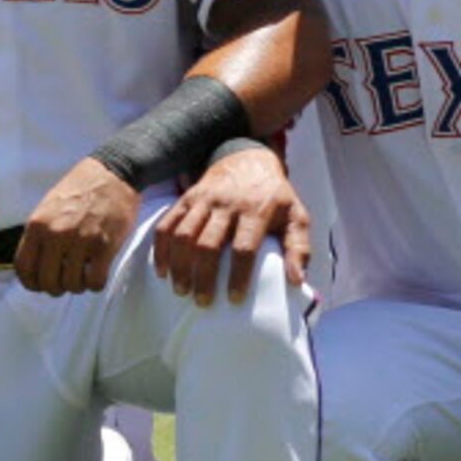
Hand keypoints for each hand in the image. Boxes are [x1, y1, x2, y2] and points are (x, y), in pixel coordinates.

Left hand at [15, 158, 140, 294]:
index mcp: (37, 225)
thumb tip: (34, 264)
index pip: (23, 268)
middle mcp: (55, 235)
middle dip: (55, 288)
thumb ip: (39, 234)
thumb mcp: (47, 207)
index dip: (31, 283)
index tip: (39, 285)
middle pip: (47, 282)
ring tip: (82, 275)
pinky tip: (97, 274)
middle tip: (64, 281)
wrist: (111, 174)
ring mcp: (80, 241)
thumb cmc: (79, 189)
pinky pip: (95, 281)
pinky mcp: (104, 246)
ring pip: (72, 285)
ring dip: (77, 286)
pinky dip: (95, 284)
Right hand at [152, 145, 310, 304]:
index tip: (234, 299)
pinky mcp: (186, 198)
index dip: (238, 275)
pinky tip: (162, 269)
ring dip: (180, 265)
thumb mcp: (296, 216)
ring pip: (184, 234)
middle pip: (208, 244)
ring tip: (180, 289)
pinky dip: (161, 248)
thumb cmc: (274, 196)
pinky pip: (167, 223)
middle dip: (203, 276)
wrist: (247, 159)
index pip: (244, 248)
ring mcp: (203, 200)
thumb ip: (299, 248)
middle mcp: (226, 204)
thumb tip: (296, 280)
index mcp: (256, 211)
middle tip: (201, 301)